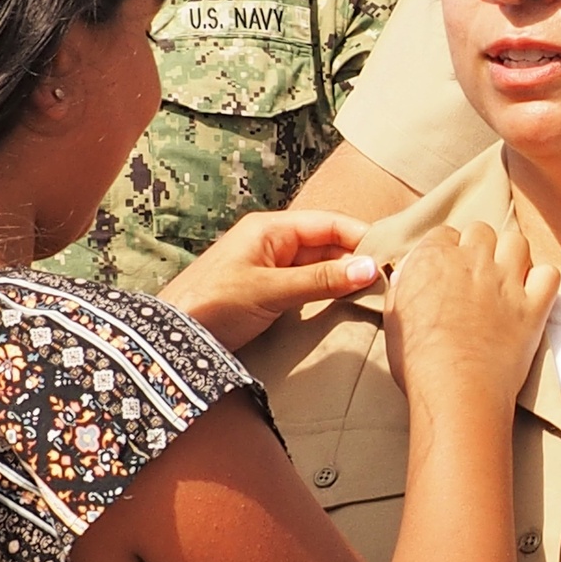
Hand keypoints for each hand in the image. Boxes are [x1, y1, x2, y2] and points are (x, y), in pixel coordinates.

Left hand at [158, 210, 379, 350]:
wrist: (167, 338)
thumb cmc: (212, 305)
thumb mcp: (272, 291)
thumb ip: (321, 280)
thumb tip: (369, 268)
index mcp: (271, 228)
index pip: (330, 223)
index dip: (363, 236)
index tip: (393, 255)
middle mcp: (273, 240)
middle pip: (327, 242)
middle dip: (357, 257)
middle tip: (391, 278)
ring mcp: (269, 264)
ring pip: (319, 263)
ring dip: (344, 275)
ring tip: (377, 291)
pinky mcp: (267, 288)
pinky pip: (307, 282)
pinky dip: (327, 289)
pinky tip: (346, 302)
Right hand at [384, 222, 558, 400]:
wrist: (455, 391)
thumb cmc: (417, 360)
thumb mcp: (394, 318)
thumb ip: (401, 289)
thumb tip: (405, 275)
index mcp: (433, 258)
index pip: (444, 233)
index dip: (446, 249)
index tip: (447, 268)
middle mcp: (471, 260)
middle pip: (481, 230)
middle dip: (479, 245)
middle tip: (476, 271)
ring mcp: (506, 281)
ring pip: (517, 242)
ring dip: (512, 254)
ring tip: (506, 276)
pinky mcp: (533, 307)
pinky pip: (549, 275)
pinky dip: (543, 280)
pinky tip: (532, 293)